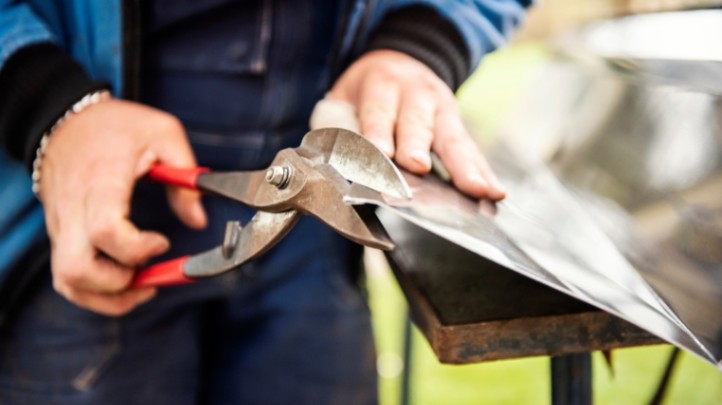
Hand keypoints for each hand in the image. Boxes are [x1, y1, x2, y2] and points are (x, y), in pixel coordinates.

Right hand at [39, 98, 206, 315]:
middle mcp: (73, 208)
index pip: (104, 230)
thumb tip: (199, 221)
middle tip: (151, 272)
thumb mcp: (164, 133)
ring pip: (68, 281)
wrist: (66, 119)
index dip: (137, 249)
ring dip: (107, 295)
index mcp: (100, 181)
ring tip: (142, 284)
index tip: (163, 243)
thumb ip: (186, 179)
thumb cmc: (117, 126)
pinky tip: (125, 282)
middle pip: (76, 269)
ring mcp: (62, 225)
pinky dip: (95, 292)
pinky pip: (67, 278)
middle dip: (119, 284)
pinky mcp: (60, 235)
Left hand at [328, 50, 505, 199]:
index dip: (378, 133)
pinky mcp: (458, 127)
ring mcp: (442, 110)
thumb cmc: (368, 92)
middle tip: (417, 167)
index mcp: (383, 83)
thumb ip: (339, 127)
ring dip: (465, 167)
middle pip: (417, 123)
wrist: (402, 62)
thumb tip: (331, 163)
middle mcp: (417, 94)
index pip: (378, 111)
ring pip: (453, 140)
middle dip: (417, 146)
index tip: (380, 155)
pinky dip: (484, 172)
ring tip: (478, 190)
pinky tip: (495, 191)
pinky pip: (473, 151)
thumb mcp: (344, 97)